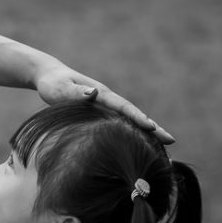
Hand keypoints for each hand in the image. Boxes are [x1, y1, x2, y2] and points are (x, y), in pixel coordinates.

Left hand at [34, 63, 174, 143]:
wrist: (50, 76)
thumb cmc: (52, 84)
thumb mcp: (60, 89)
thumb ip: (75, 92)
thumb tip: (94, 92)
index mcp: (101, 93)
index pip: (123, 107)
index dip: (138, 117)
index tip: (152, 127)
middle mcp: (108, 99)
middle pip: (134, 114)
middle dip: (153, 127)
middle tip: (171, 140)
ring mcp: (106, 105)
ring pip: (130, 119)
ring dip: (147, 132)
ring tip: (164, 146)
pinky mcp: (101, 111)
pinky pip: (121, 123)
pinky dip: (132, 133)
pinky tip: (140, 145)